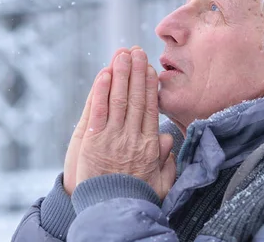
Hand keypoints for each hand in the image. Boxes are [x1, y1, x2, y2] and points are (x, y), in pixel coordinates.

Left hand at [75, 49, 176, 199]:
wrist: (112, 211)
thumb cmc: (136, 198)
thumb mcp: (160, 183)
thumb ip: (166, 160)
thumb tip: (169, 139)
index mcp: (150, 145)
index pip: (150, 108)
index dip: (149, 86)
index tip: (149, 69)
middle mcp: (133, 136)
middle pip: (136, 98)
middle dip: (136, 72)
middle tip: (136, 51)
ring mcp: (113, 136)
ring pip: (119, 99)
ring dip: (121, 74)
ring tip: (122, 54)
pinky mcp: (94, 139)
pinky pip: (99, 109)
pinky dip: (102, 90)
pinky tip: (105, 73)